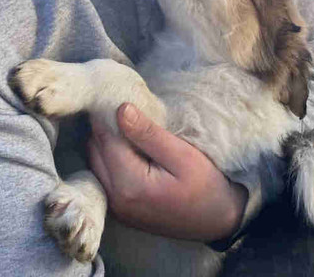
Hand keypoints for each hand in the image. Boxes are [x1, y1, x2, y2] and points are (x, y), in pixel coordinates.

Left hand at [87, 103, 246, 241]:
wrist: (218, 221)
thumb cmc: (206, 185)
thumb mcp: (182, 155)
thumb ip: (149, 134)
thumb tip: (120, 109)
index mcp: (129, 184)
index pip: (105, 138)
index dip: (107, 113)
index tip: (117, 92)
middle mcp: (115, 198)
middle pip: (95, 149)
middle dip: (105, 125)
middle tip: (124, 104)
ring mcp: (116, 206)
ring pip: (96, 160)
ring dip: (107, 140)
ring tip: (128, 122)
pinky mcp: (121, 208)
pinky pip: (104, 173)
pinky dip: (110, 155)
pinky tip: (130, 144)